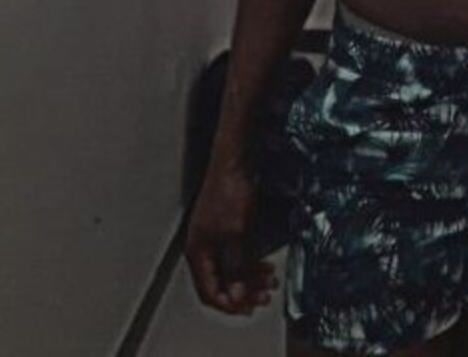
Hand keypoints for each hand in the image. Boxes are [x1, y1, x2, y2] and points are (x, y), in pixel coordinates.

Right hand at [184, 165, 278, 315]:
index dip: (230, 303)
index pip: (209, 291)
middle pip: (220, 281)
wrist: (233, 160)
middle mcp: (202, 246)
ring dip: (249, 277)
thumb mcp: (236, 234)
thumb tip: (237, 293)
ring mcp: (212, 235)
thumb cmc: (229, 189)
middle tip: (264, 295)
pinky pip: (234, 254)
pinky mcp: (223, 225)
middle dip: (244, 291)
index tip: (249, 307)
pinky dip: (249, 262)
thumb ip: (236, 265)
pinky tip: (263, 262)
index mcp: (197, 251)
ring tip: (269, 279)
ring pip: (229, 268)